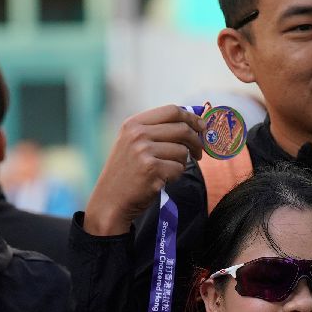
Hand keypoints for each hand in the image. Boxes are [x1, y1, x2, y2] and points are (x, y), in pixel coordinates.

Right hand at [82, 105, 202, 235]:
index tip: (202, 127)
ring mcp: (144, 151)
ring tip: (168, 170)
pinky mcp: (152, 169)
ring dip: (182, 163)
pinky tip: (162, 180)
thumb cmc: (126, 172)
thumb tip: (192, 122)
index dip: (191, 117)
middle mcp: (137, 134)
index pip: (171, 110)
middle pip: (182, 129)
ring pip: (182, 151)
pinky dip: (175, 176)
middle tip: (199, 153)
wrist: (110, 200)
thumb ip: (156, 130)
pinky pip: (179, 168)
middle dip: (196, 142)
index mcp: (133, 124)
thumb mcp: (132, 143)